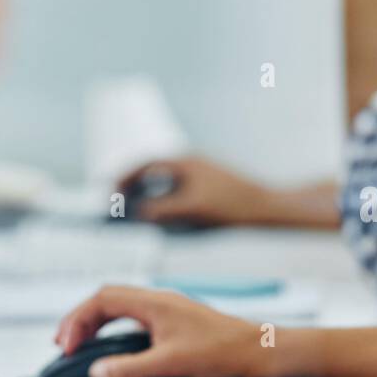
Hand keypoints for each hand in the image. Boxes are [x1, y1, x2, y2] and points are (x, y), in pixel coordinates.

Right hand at [54, 285, 264, 376]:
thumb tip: (98, 370)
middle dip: (80, 316)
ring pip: (119, 303)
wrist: (256, 349)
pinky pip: (132, 312)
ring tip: (79, 340)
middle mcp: (158, 299)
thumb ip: (131, 367)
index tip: (68, 343)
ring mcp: (166, 307)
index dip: (78, 318)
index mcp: (154, 302)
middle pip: (106, 297)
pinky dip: (113, 323)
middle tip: (64, 341)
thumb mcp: (171, 363)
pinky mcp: (173, 318)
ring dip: (96, 318)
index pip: (103, 299)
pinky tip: (111, 341)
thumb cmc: (223, 351)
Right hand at [118, 156, 278, 226]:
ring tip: (133, 208)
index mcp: (185, 162)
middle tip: (117, 199)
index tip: (110, 189)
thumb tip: (140, 212)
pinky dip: (163, 198)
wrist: (266, 207)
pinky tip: (161, 214)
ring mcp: (201, 174)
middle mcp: (191, 163)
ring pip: (166, 180)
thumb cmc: (231, 205)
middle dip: (134, 183)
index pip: (147, 163)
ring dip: (149, 191)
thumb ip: (163, 209)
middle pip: (154, 170)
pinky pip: (178, 188)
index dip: (125, 176)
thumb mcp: (192, 208)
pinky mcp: (208, 186)